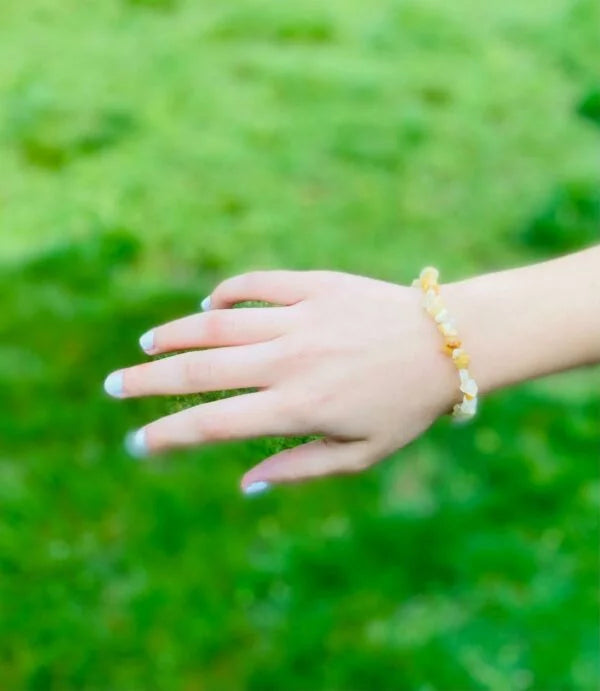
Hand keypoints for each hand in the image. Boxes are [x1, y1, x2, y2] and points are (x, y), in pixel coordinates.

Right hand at [103, 270, 457, 492]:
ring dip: (175, 334)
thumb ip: (299, 469)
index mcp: (299, 408)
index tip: (139, 441)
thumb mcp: (360, 454)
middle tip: (115, 385)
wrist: (450, 344)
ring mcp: (300, 318)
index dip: (167, 435)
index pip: (212, 424)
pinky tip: (211, 306)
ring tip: (147, 343)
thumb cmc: (407, 407)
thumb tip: (244, 485)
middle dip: (147, 380)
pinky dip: (226, 295)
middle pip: (199, 371)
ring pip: (216, 324)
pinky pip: (257, 285)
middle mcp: (290, 361)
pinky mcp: (315, 286)